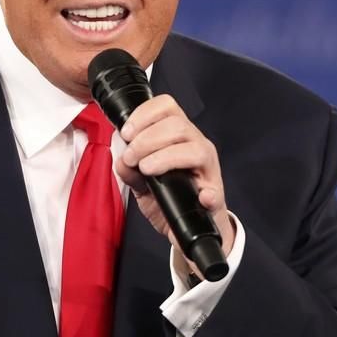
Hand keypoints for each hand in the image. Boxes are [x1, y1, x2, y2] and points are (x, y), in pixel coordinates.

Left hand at [115, 94, 235, 277]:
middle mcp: (196, 146)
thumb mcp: (142, 183)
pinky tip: (199, 197)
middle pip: (178, 125)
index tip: (126, 132)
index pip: (167, 107)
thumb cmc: (169, 199)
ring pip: (195, 148)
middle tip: (131, 157)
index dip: (144, 114)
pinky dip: (207, 193)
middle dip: (147, 138)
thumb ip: (130, 171)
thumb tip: (121, 161)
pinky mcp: (215, 196)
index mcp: (178, 137)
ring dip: (164, 156)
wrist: (188, 229)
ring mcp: (208, 170)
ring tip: (146, 169)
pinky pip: (214, 191)